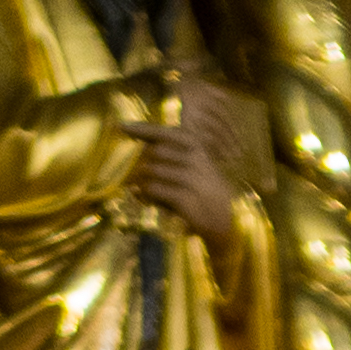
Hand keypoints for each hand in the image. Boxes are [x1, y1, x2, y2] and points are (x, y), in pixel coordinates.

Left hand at [139, 90, 258, 242]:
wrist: (230, 222)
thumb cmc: (210, 195)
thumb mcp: (197, 170)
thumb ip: (173, 160)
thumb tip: (143, 160)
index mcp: (197, 146)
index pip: (163, 132)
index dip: (140, 129)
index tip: (120, 127)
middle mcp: (194, 158)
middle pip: (154, 152)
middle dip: (142, 164)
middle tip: (137, 176)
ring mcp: (190, 177)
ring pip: (151, 170)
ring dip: (142, 181)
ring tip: (141, 190)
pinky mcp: (184, 197)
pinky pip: (154, 190)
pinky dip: (144, 194)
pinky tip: (142, 198)